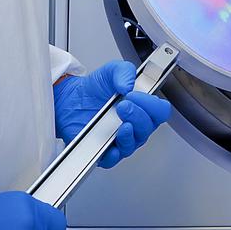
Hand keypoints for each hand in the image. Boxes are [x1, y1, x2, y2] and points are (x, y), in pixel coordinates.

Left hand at [53, 61, 171, 166]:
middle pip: (148, 127)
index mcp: (142, 106)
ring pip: (133, 143)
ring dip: (129, 133)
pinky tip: (111, 142)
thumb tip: (129, 84)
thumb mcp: (111, 71)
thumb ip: (124, 72)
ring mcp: (121, 139)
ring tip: (120, 122)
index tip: (136, 95)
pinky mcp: (104, 151)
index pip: (160, 111)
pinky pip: (113, 158)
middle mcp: (135, 125)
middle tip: (124, 104)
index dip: (152, 105)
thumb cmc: (94, 89)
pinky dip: (113, 153)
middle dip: (138, 115)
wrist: (70, 99)